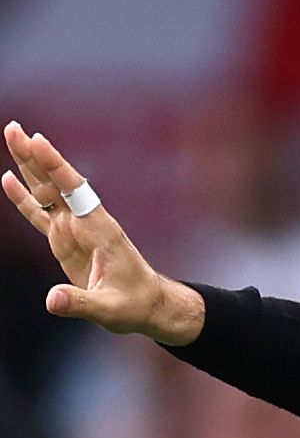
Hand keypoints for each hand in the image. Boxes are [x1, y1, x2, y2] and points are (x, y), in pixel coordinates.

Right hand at [2, 121, 203, 345]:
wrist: (148, 305)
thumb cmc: (135, 305)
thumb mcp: (109, 310)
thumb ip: (80, 304)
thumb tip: (51, 301)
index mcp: (100, 231)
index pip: (75, 192)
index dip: (56, 167)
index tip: (39, 141)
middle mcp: (87, 224)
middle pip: (57, 184)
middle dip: (36, 157)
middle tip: (14, 127)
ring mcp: (75, 230)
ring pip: (47, 192)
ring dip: (29, 167)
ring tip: (12, 138)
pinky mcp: (65, 241)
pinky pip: (40, 214)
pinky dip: (23, 198)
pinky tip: (7, 178)